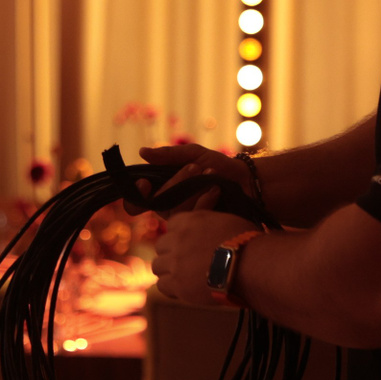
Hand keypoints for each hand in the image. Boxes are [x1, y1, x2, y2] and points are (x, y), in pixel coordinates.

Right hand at [131, 143, 255, 216]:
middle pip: (156, 203)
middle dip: (175, 183)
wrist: (245, 180)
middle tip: (193, 168)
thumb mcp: (194, 154)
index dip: (135, 195)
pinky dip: (204, 200)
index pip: (136, 200)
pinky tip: (215, 188)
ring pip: (174, 211)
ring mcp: (184, 218)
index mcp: (162, 189)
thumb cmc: (218, 166)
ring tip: (208, 173)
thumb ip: (169, 154)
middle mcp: (169, 207)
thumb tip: (142, 152)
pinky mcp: (199, 227)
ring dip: (191, 189)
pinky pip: (192, 218)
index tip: (145, 183)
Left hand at [150, 208, 255, 305]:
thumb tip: (212, 191)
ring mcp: (175, 262)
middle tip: (185, 263)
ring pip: (157, 266)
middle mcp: (178, 238)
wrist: (250, 265)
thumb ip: (210, 215)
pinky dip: (172, 289)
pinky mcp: (177, 284)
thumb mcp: (227, 219)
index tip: (186, 243)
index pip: (171, 224)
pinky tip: (186, 289)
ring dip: (168, 272)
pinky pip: (162, 286)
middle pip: (160, 246)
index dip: (178, 235)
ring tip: (184, 278)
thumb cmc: (246, 242)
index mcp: (190, 220)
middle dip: (170, 254)